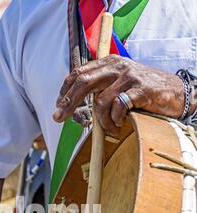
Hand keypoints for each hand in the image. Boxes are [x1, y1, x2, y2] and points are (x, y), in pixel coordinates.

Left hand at [53, 55, 184, 135]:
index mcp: (108, 62)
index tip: (58, 106)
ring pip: (100, 101)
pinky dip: (115, 121)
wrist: (174, 91)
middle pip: (83, 82)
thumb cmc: (142, 91)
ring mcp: (128, 77)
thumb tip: (74, 104)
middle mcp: (117, 66)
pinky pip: (118, 108)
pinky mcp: (140, 90)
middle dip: (68, 102)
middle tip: (58, 118)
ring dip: (101, 121)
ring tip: (110, 129)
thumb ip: (100, 87)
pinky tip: (120, 125)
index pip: (78, 73)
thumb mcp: (119, 83)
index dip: (65, 90)